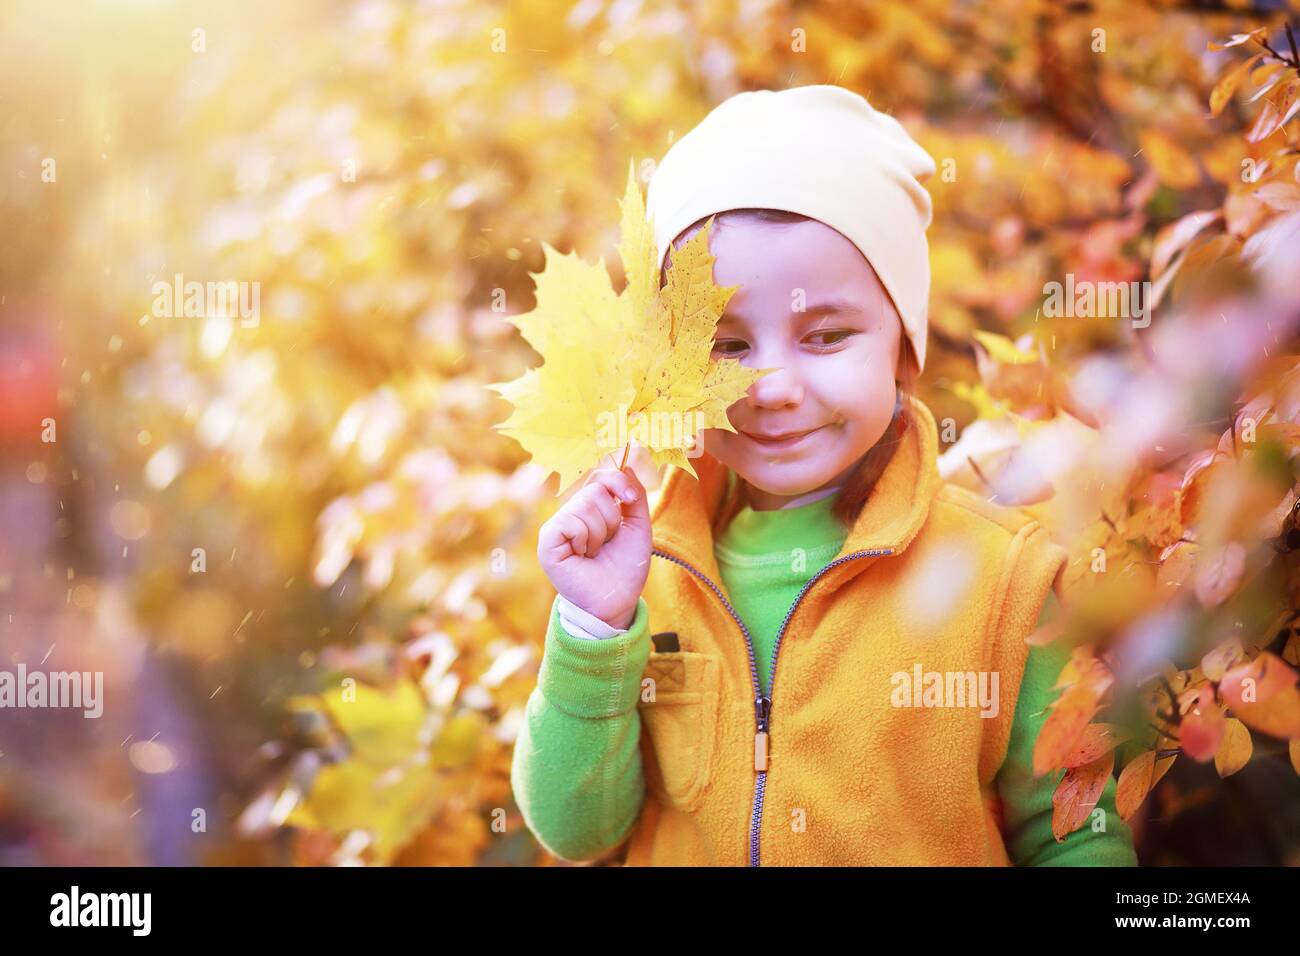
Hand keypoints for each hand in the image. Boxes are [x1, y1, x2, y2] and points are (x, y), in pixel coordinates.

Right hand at [537, 464, 651, 629]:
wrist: (617, 600)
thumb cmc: (626, 567)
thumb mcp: (638, 526)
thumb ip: (634, 496)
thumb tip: (626, 466)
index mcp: (589, 509)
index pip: (599, 477)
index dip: (617, 481)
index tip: (630, 499)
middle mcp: (570, 513)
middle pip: (595, 489)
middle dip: (612, 519)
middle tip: (607, 543)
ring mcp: (557, 526)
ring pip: (585, 504)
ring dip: (600, 533)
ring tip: (595, 552)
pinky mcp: (548, 540)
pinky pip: (571, 521)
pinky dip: (585, 539)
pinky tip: (582, 555)